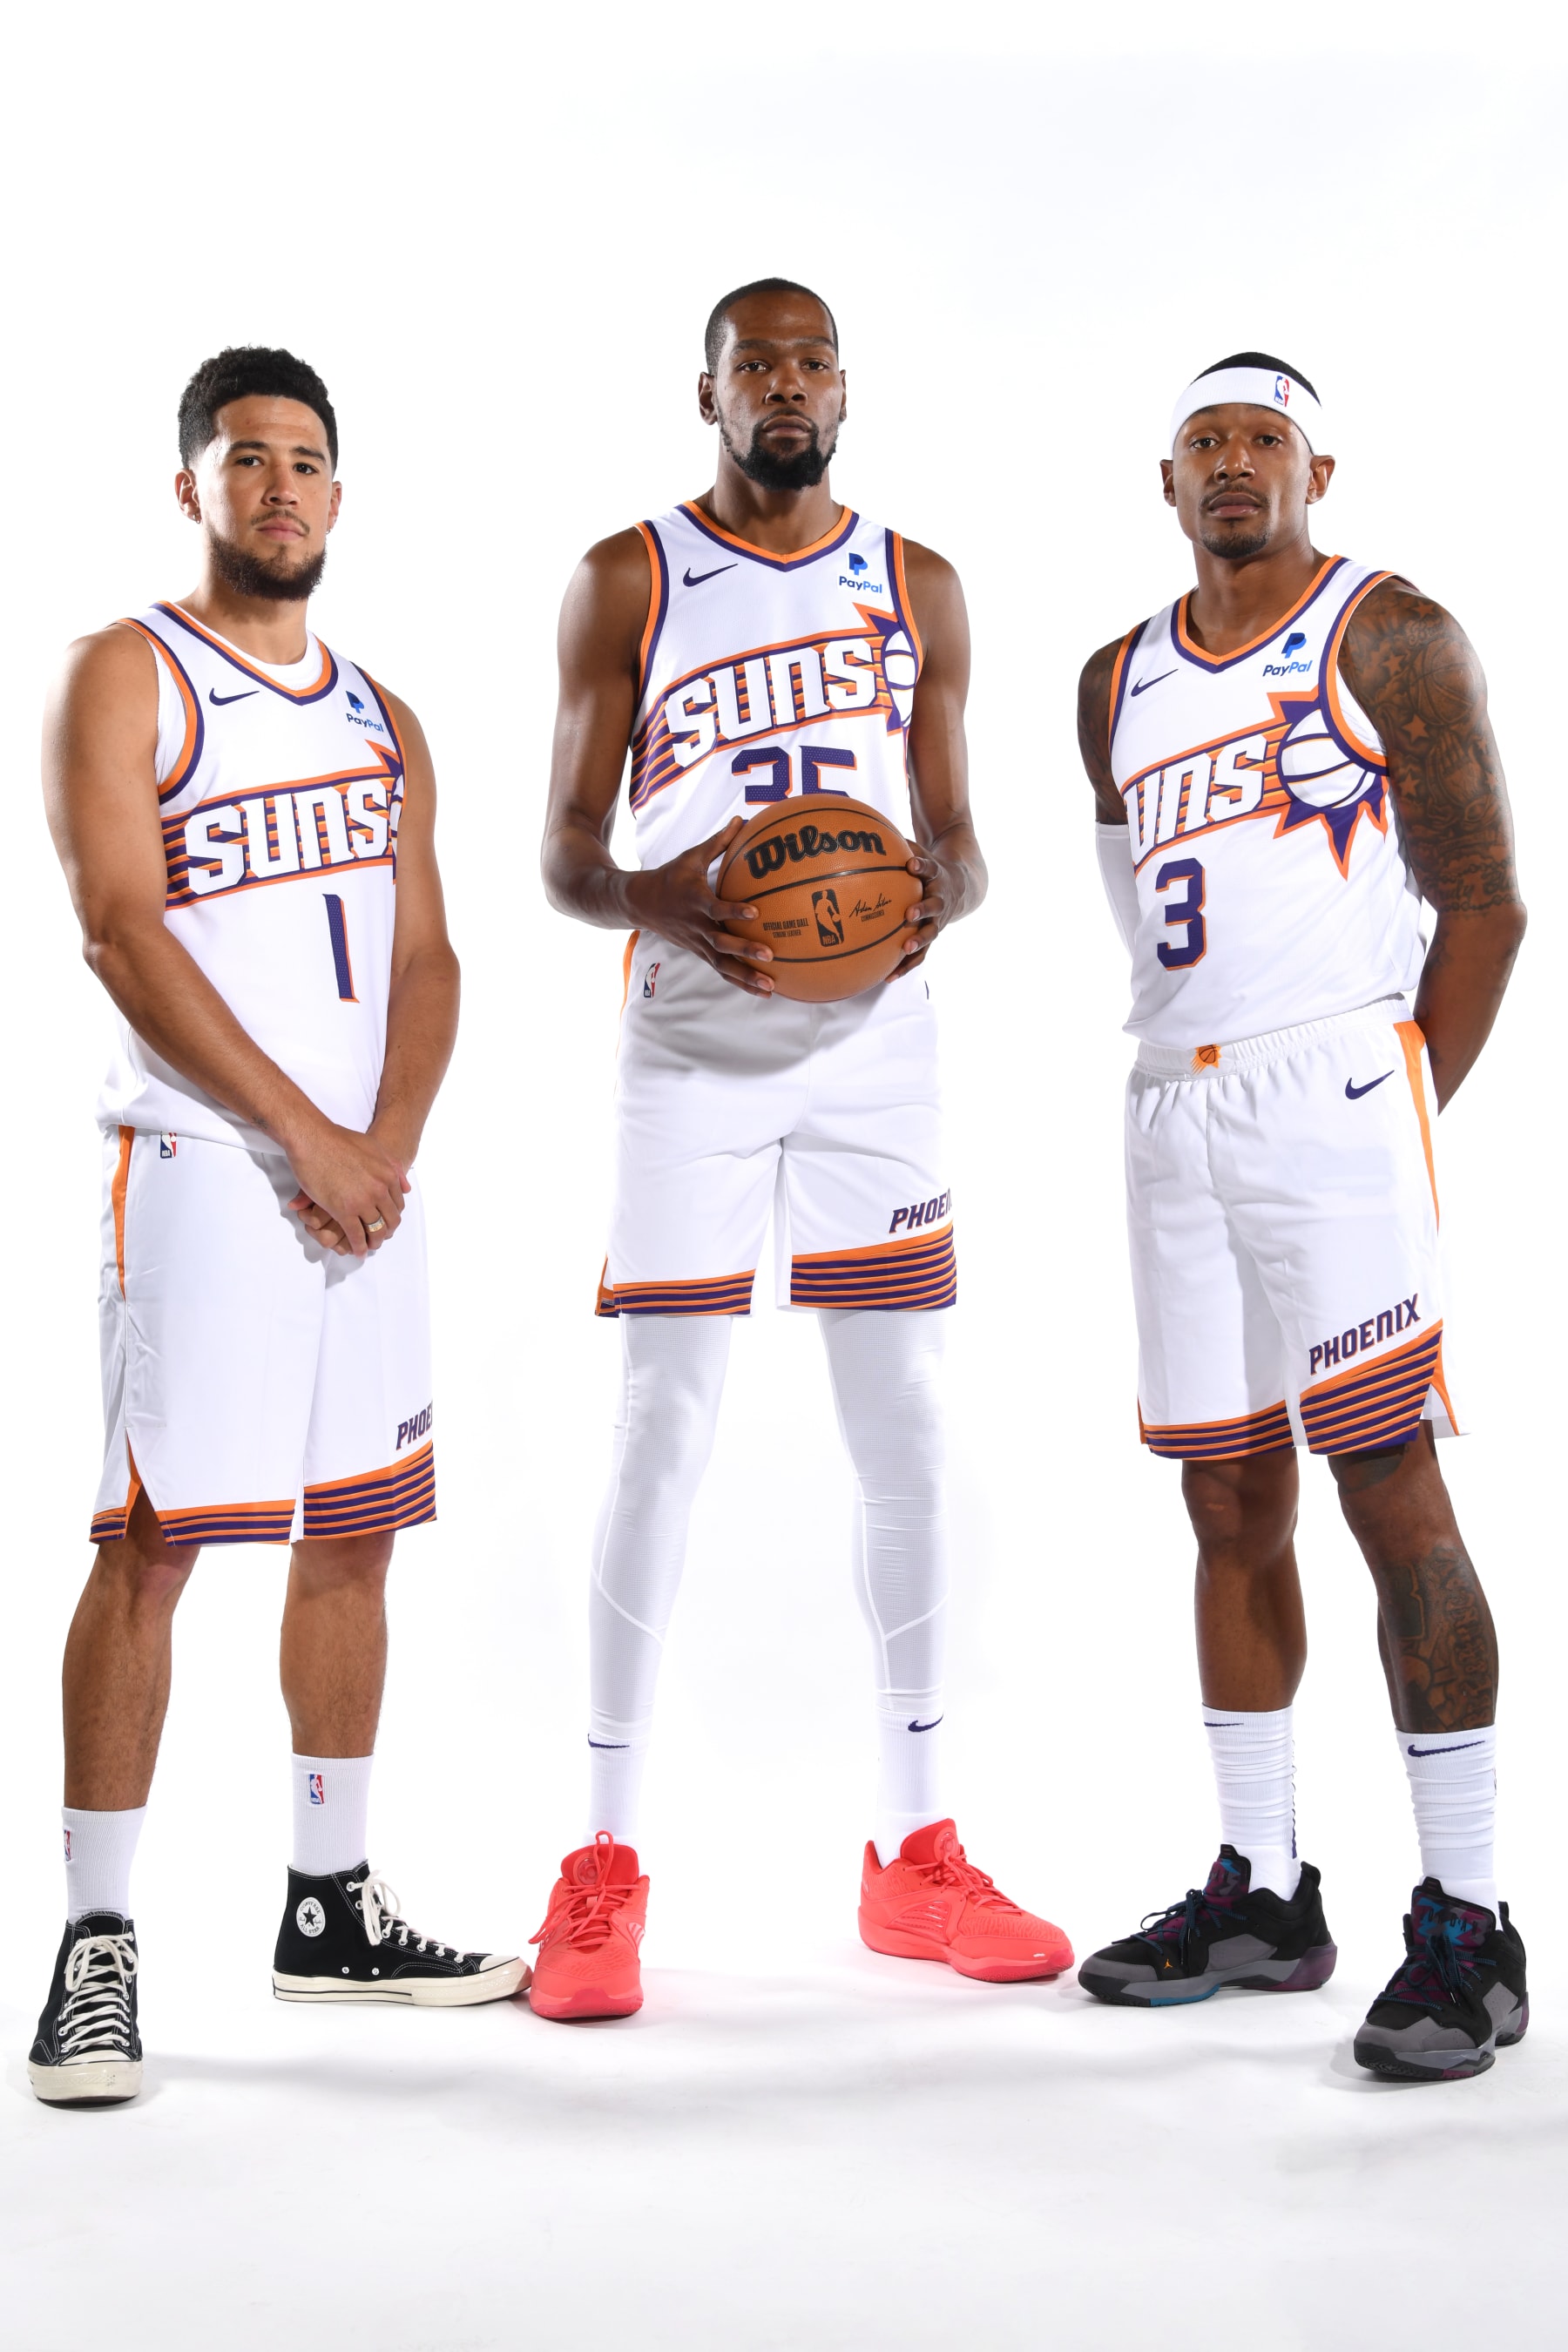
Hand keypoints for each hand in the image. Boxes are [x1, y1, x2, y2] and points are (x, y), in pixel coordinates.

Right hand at [285, 1119, 410, 1256]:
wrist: (314, 1139)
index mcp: (388, 1176)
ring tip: (370, 1247)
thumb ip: (392, 1167)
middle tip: (380, 1237)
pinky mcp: (343, 1211)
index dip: (392, 1216)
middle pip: (390, 1220)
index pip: (398, 1204)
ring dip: (374, 1242)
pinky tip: (358, 1251)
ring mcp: (362, 1202)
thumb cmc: (340, 1140)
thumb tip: (406, 1187)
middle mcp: (379, 1190)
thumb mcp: (374, 1148)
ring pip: (375, 1230)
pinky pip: (356, 1235)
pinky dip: (359, 1246)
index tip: (387, 1221)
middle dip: (387, 1232)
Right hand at [624, 817, 775, 995]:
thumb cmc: (671, 876)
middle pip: (721, 944)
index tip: (755, 912)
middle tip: (769, 955)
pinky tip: (763, 992)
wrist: (640, 903)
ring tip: (770, 987)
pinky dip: (741, 983)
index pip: (715, 908)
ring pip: (722, 965)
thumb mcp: (692, 857)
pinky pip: (722, 971)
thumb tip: (743, 819)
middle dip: (744, 950)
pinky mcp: (699, 953)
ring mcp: (697, 943)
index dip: (733, 912)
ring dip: (746, 977)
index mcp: (694, 901)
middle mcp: (696, 926)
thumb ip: (719, 842)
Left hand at [896, 853, 955, 971]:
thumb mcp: (922, 853)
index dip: (922, 866)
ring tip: (904, 949)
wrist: (961, 887)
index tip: (912, 863)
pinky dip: (906, 965)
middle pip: (934, 906)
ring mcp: (938, 920)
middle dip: (922, 910)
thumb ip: (903, 847)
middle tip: (909, 913)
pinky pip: (920, 953)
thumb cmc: (931, 870)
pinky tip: (889, 976)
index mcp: (937, 877)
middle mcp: (940, 900)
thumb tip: (873, 835)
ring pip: (930, 933)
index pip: (930, 868)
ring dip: (918, 942)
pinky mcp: (932, 936)